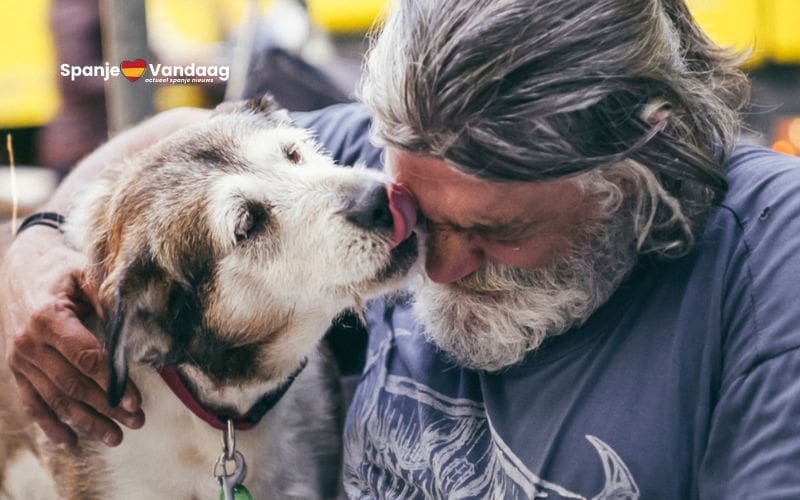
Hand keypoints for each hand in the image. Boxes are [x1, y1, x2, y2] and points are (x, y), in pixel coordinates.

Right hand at [1, 226, 143, 448]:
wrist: (21, 269)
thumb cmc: (61, 271)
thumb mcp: (85, 272)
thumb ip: (108, 297)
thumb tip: (134, 324)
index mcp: (49, 318)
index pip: (85, 357)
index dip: (111, 381)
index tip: (135, 400)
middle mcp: (29, 343)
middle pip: (72, 384)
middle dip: (106, 407)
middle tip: (137, 421)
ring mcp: (20, 359)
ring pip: (55, 399)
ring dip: (86, 421)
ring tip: (116, 436)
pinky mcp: (16, 370)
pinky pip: (31, 403)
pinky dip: (49, 425)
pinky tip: (70, 442)